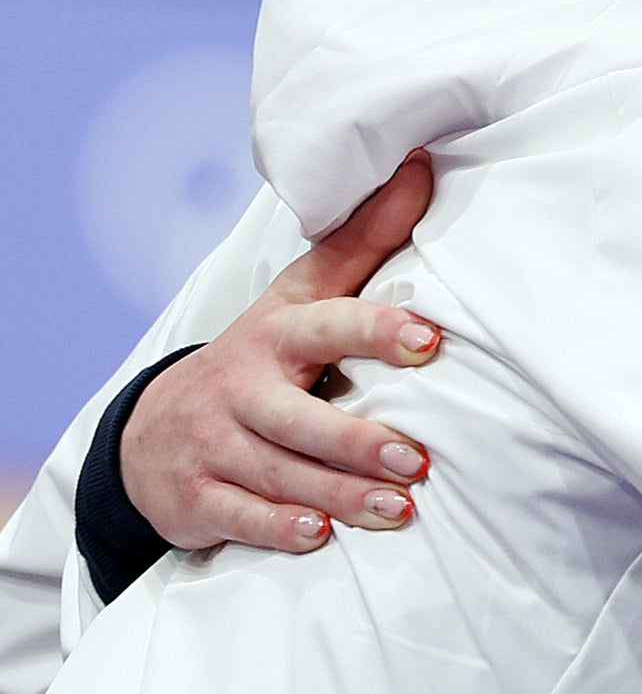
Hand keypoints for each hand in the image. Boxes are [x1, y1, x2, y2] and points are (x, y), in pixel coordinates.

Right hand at [122, 154, 442, 551]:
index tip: (430, 340)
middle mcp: (242, 387)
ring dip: (342, 494)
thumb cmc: (262, 353)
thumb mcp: (303, 295)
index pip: (329, 324)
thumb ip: (365, 240)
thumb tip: (420, 166)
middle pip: (301, 417)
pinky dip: (279, 526)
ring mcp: (215, 443)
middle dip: (359, 440)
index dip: (377, 331)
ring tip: (399, 508)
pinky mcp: (196, 495)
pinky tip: (320, 534)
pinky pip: (239, 516)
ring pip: (281, 473)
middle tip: (419, 459)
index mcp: (278, 332)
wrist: (153, 425)